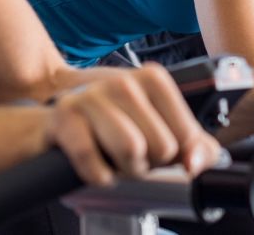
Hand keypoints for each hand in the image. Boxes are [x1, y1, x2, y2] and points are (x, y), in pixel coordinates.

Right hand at [46, 63, 221, 185]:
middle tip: (128, 154)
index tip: (153, 146)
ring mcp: (93, 96)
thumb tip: (196, 163)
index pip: (186, 137)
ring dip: (122, 169)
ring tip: (112, 157)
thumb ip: (194, 146)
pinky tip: (95, 166)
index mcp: (153, 79)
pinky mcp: (65, 116)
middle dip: (146, 163)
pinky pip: (93, 158)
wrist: (56, 113)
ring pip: (131, 150)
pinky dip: (97, 174)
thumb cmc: (113, 123)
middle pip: (162, 147)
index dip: (172, 154)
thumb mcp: (159, 127)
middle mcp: (124, 82)